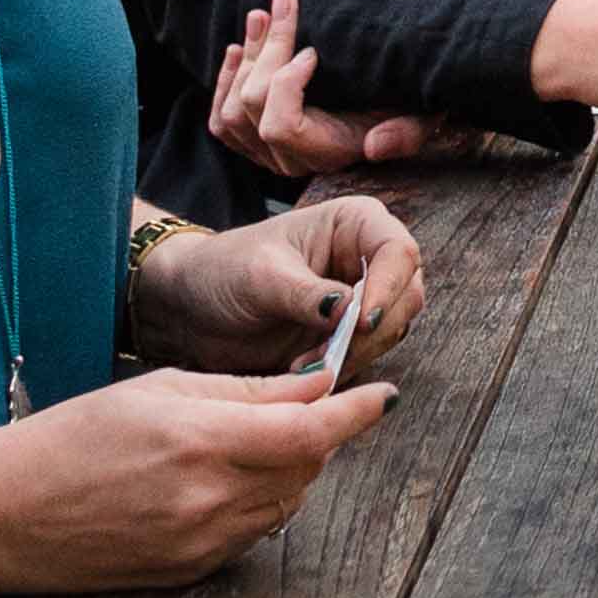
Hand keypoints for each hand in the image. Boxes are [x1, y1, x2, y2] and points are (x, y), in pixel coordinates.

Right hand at [0, 365, 396, 590]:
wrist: (4, 514)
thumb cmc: (75, 436)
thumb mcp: (161, 389)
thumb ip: (247, 390)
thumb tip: (317, 382)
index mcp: (203, 443)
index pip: (312, 431)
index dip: (356, 413)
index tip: (385, 396)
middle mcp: (210, 501)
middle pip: (307, 467)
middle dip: (317, 434)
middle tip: (298, 408)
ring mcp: (201, 545)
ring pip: (285, 503)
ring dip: (289, 471)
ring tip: (248, 443)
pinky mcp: (190, 574)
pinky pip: (251, 534)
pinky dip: (256, 504)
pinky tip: (219, 483)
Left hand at [128, 189, 427, 375]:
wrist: (191, 307)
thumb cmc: (223, 271)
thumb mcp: (261, 276)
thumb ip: (306, 293)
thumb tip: (349, 310)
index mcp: (354, 224)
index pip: (398, 252)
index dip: (388, 287)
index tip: (361, 322)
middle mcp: (367, 259)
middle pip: (405, 295)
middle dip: (372, 330)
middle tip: (330, 353)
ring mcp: (361, 299)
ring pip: (391, 329)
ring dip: (356, 353)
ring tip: (305, 365)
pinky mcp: (347, 335)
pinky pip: (367, 355)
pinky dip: (344, 368)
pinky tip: (305, 372)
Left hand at [210, 0, 433, 178]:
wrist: (397, 106)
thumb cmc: (411, 104)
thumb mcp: (424, 116)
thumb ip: (406, 134)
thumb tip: (374, 145)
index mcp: (330, 152)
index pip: (281, 127)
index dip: (285, 83)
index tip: (312, 50)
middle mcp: (294, 160)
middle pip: (252, 107)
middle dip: (265, 49)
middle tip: (282, 4)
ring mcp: (269, 154)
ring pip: (232, 111)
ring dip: (245, 57)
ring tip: (260, 16)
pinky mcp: (256, 143)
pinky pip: (222, 123)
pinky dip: (225, 82)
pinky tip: (236, 50)